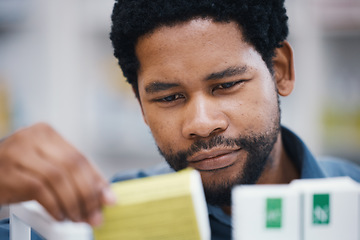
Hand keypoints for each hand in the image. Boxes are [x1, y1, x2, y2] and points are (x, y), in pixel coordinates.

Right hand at [0, 123, 115, 225]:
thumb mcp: (47, 167)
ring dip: (72, 203)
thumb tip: (104, 196)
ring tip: (77, 217)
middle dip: (88, 194)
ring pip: (58, 178)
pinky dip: (54, 206)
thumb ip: (74, 177)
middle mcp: (33, 138)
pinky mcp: (8, 172)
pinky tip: (59, 215)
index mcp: (47, 133)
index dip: (97, 181)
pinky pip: (40, 190)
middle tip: (94, 215)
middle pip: (72, 166)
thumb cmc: (18, 171)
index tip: (108, 199)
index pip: (80, 157)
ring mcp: (18, 153)